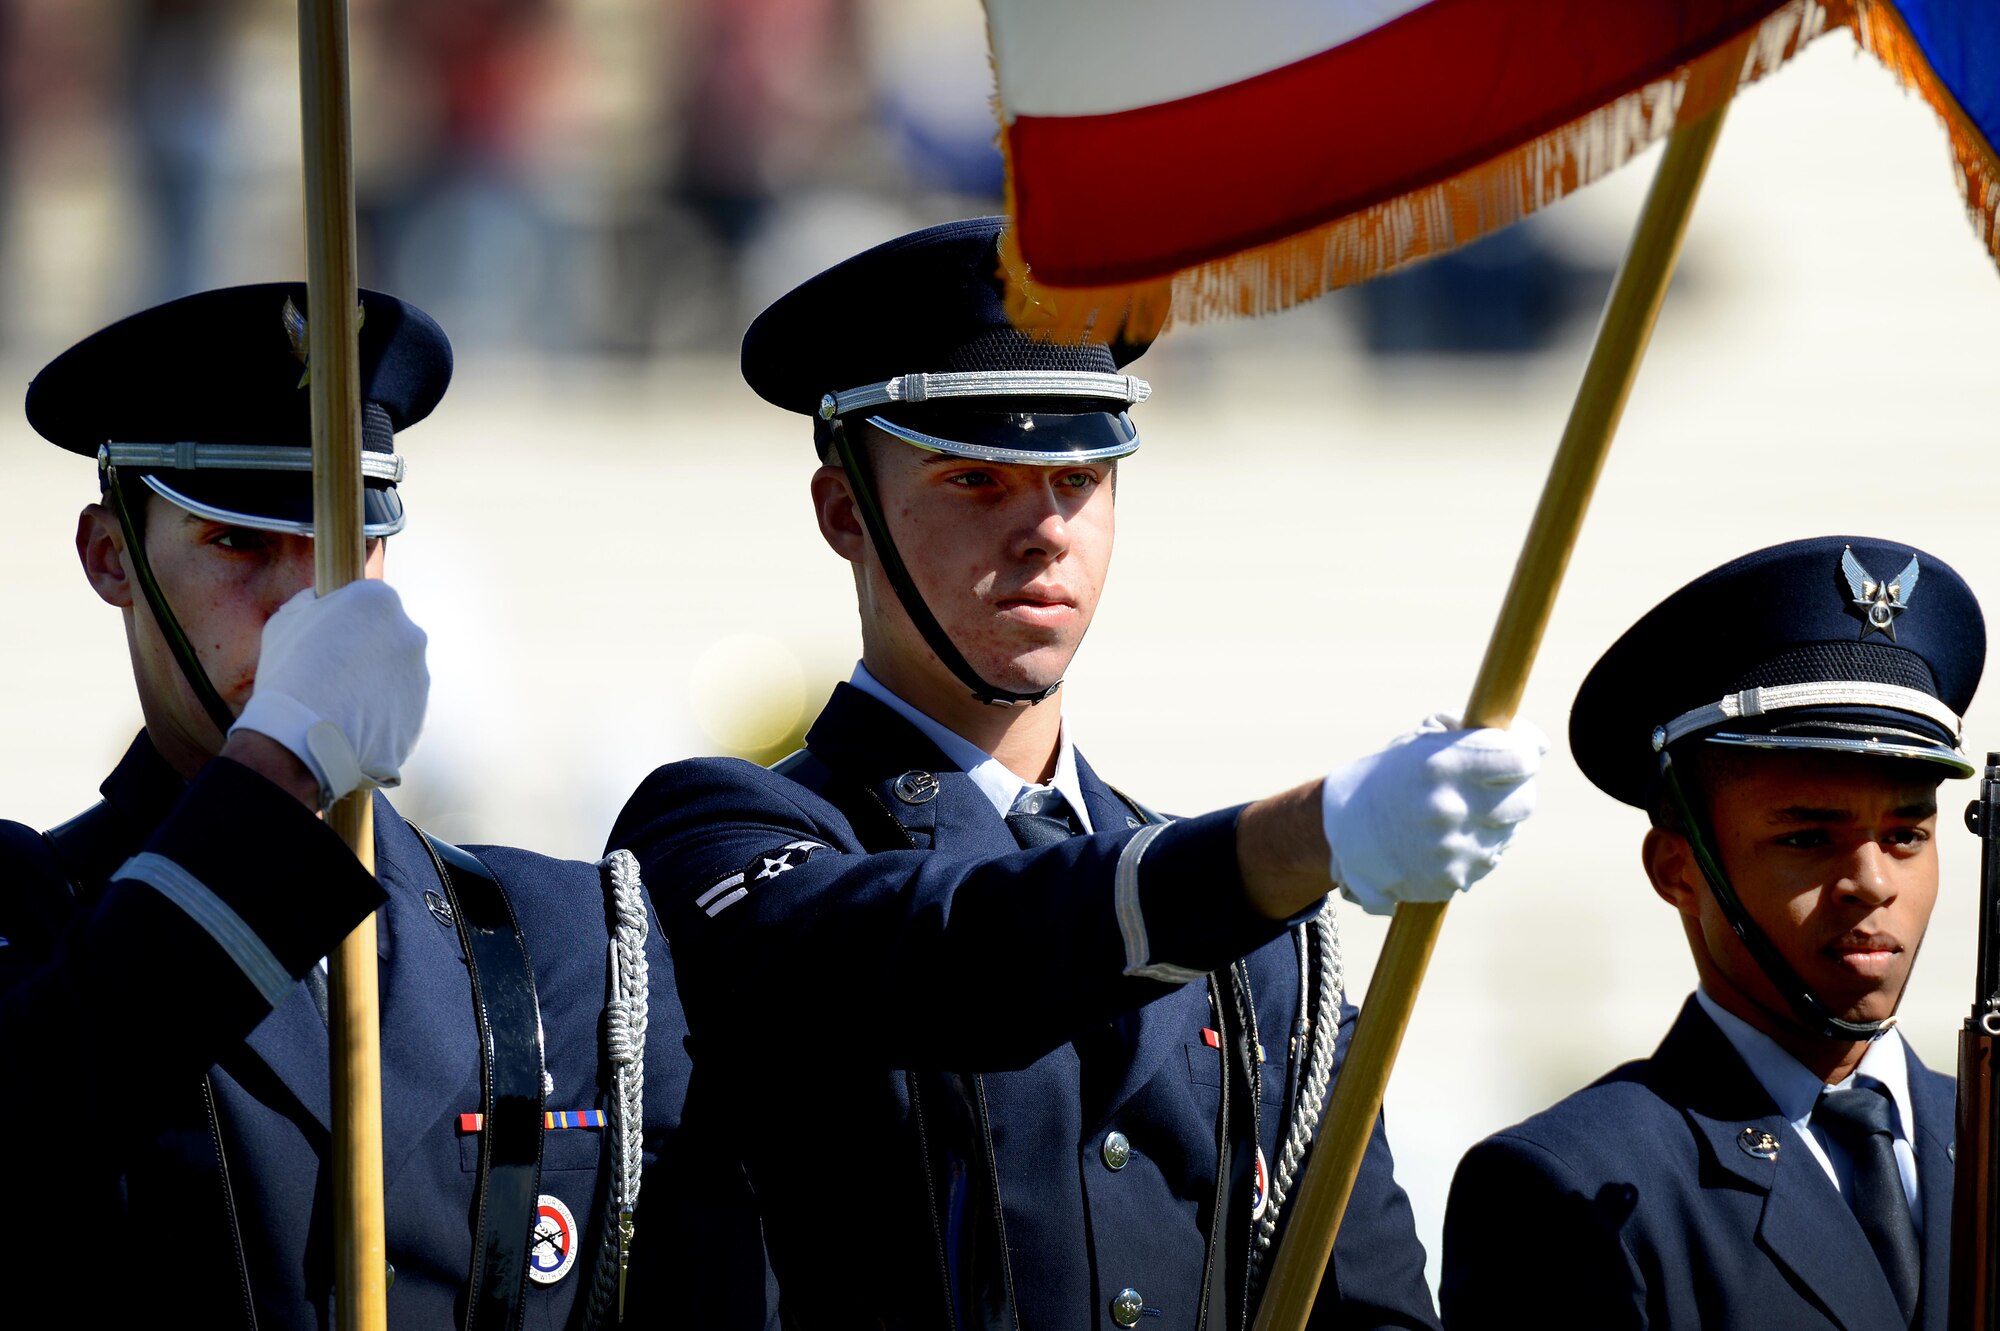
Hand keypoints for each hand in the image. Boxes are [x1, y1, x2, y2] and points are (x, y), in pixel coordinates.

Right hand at [229, 582, 429, 806]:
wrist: (305, 736)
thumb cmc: (289, 671)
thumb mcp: (287, 619)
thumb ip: (314, 603)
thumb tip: (320, 602)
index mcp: (379, 601)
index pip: (370, 600)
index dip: (348, 618)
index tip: (331, 637)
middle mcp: (411, 634)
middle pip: (390, 638)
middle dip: (368, 651)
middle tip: (335, 674)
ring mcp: (421, 677)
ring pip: (397, 676)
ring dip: (375, 685)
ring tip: (340, 706)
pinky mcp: (421, 715)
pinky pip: (399, 711)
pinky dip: (381, 717)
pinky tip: (353, 726)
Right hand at [1321, 712, 1546, 914]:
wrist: (1342, 827)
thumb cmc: (1391, 774)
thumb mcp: (1424, 740)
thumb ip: (1480, 733)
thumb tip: (1540, 745)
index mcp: (1442, 765)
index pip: (1520, 759)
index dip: (1522, 752)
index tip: (1513, 751)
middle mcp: (1449, 808)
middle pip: (1524, 800)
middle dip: (1515, 788)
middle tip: (1490, 782)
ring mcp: (1451, 850)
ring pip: (1509, 832)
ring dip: (1495, 819)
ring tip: (1460, 810)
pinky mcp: (1451, 880)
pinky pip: (1490, 858)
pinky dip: (1478, 846)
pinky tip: (1449, 835)